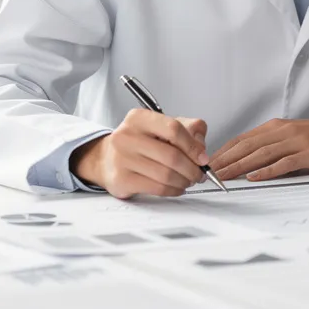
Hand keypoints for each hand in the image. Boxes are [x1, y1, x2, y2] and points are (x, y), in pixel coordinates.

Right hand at [71, 109, 208, 198]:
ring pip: (166, 175)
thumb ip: (188, 129)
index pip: (173, 129)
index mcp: (139, 118)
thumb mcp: (161, 127)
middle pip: (172, 155)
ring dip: (184, 181)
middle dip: (192, 169)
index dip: (193, 146)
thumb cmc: (139, 142)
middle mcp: (127, 136)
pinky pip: (157, 188)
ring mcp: (122, 159)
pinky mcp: (121, 180)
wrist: (106, 158)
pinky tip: (177, 187)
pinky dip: (173, 190)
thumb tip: (201, 148)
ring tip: (188, 181)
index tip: (203, 158)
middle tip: (199, 174)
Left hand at [209, 111, 308, 181]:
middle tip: (207, 173)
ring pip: (261, 153)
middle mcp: (283, 131)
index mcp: (277, 127)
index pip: (243, 139)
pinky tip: (254, 177)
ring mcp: (296, 141)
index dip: (224, 151)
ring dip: (239, 166)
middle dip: (225, 160)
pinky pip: (284, 162)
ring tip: (222, 176)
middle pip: (247, 146)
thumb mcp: (295, 138)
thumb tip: (251, 164)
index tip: (208, 164)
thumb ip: (276, 148)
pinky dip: (267, 170)